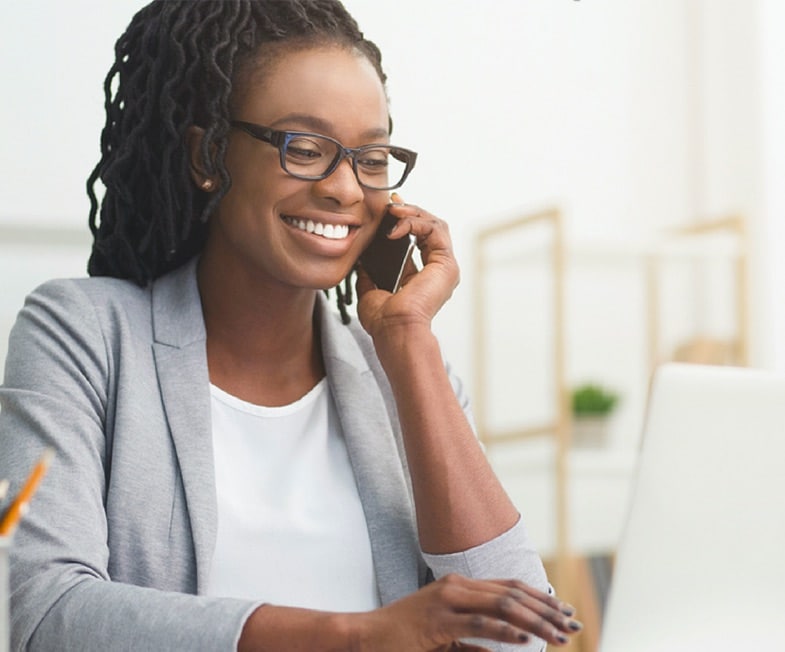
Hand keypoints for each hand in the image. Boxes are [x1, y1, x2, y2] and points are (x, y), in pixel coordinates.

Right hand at [351, 574, 580, 651]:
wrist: (366, 636)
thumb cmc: (404, 638)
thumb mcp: (446, 635)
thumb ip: (474, 637)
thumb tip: (504, 646)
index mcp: (460, 586)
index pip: (510, 587)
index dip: (540, 598)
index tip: (564, 612)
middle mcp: (457, 586)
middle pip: (513, 592)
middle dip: (547, 609)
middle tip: (573, 625)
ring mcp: (447, 600)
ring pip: (502, 605)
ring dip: (535, 621)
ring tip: (559, 635)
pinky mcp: (438, 619)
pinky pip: (478, 623)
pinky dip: (505, 631)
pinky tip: (525, 639)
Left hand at [356, 197, 459, 338]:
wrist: (394, 330)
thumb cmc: (384, 321)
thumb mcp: (370, 291)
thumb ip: (369, 274)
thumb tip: (360, 261)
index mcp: (422, 277)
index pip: (418, 239)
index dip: (404, 222)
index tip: (387, 211)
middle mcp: (437, 271)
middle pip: (429, 228)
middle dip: (410, 212)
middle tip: (391, 204)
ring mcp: (445, 267)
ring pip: (435, 225)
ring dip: (413, 213)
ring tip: (394, 210)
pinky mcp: (446, 264)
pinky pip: (435, 230)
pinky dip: (416, 222)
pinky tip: (396, 226)